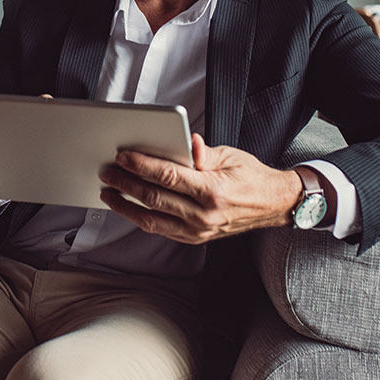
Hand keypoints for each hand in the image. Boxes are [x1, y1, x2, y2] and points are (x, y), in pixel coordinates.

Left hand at [98, 133, 302, 243]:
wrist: (272, 205)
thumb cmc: (251, 177)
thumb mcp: (230, 156)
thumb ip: (203, 152)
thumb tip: (187, 142)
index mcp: (212, 190)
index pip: (167, 176)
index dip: (141, 165)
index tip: (122, 156)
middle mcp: (203, 215)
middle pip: (153, 198)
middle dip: (125, 183)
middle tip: (107, 171)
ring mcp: (198, 231)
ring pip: (151, 220)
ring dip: (126, 205)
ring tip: (109, 191)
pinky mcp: (195, 238)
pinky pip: (161, 229)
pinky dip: (141, 217)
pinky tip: (129, 206)